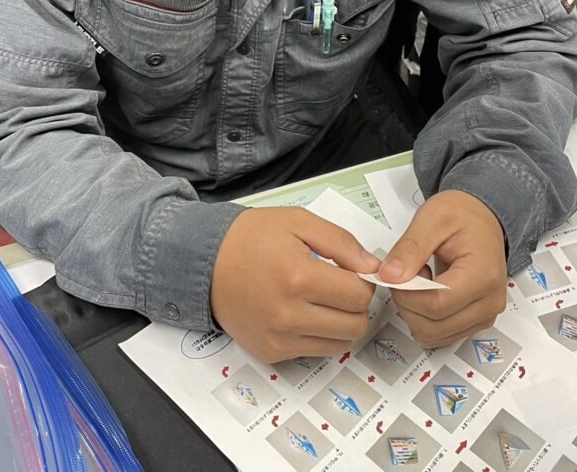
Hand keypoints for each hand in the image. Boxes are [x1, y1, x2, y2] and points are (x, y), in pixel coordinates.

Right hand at [210, 207, 379, 362]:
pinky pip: (314, 352)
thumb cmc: (251, 237)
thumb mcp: (298, 222)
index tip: (352, 271)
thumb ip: (340, 242)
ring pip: (339, 344)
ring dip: (340, 322)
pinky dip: (318, 335)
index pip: (358, 294)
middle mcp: (289, 315)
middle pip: (355, 325)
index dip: (363, 280)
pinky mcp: (270, 353)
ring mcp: (278, 339)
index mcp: (299, 277)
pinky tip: (303, 312)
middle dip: (355, 304)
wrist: (204, 261)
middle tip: (339, 286)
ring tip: (322, 299)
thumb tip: (373, 267)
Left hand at [377, 190, 506, 348]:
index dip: (406, 294)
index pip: (436, 305)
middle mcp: (490, 301)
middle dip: (408, 304)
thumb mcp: (431, 219)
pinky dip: (425, 319)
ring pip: (435, 335)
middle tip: (407, 273)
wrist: (481, 218)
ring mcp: (486, 315)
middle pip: (434, 326)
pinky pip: (441, 335)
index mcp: (483, 274)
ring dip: (416, 312)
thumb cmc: (462, 215)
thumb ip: (409, 248)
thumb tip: (389, 276)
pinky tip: (428, 292)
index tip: (396, 273)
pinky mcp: (478, 321)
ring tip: (421, 280)